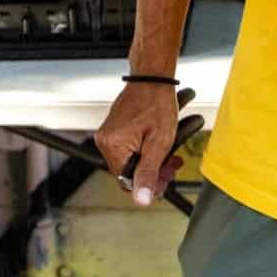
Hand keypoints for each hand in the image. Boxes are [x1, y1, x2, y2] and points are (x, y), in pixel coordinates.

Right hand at [95, 83, 181, 206]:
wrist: (153, 77)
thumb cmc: (157, 101)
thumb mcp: (159, 142)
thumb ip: (149, 172)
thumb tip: (141, 199)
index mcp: (113, 145)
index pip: (126, 181)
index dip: (147, 184)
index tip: (164, 178)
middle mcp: (106, 140)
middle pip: (129, 171)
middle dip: (152, 171)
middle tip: (170, 164)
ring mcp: (109, 133)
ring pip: (131, 160)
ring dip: (151, 160)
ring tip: (168, 153)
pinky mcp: (115, 128)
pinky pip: (128, 148)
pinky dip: (144, 149)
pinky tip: (158, 144)